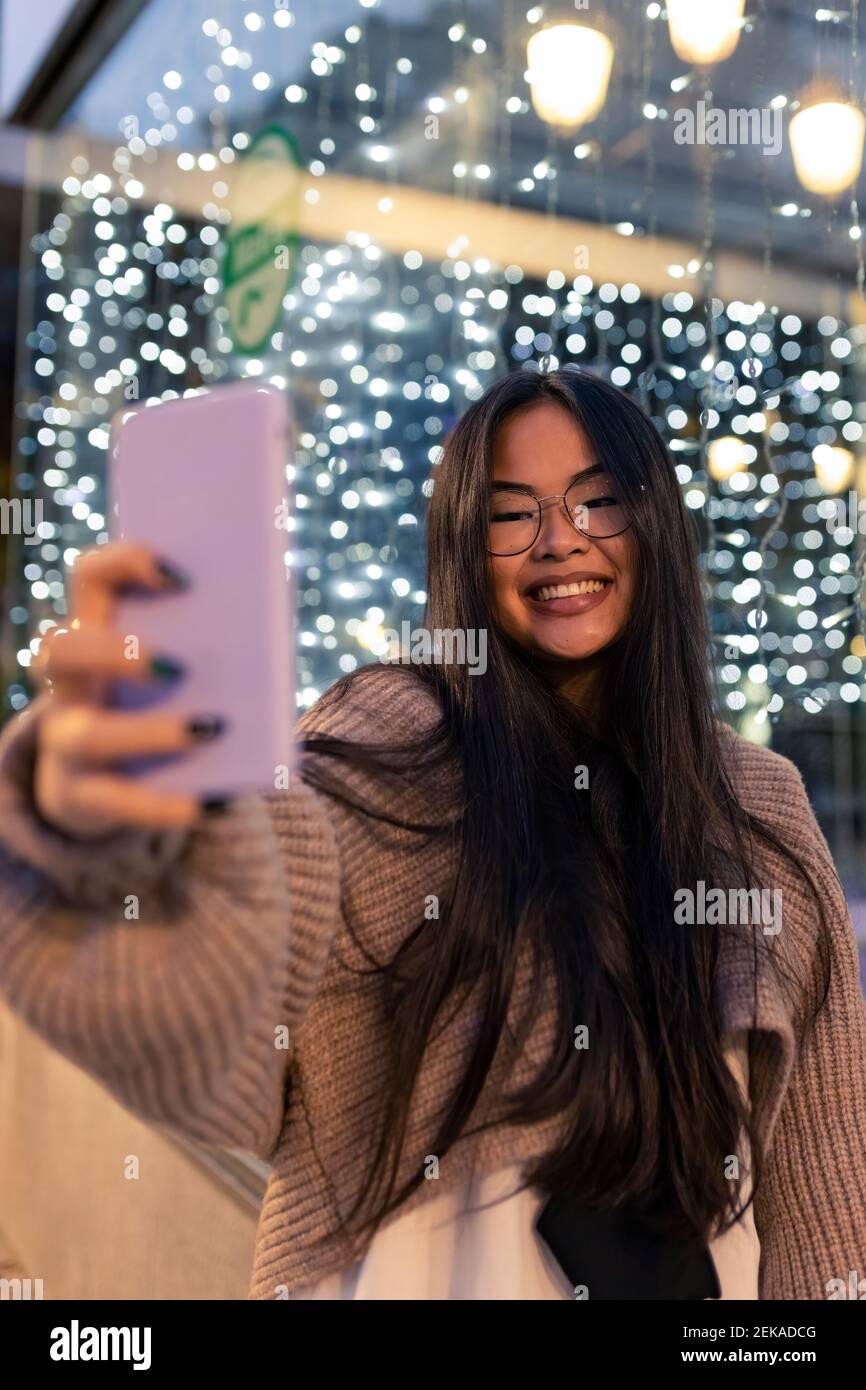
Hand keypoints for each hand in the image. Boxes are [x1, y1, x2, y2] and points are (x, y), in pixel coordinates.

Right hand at [30, 542, 223, 837]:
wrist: (104, 788)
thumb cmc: (156, 709)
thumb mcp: (179, 672)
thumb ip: (208, 645)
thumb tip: (271, 629)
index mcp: (94, 633)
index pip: (90, 579)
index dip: (124, 564)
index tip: (181, 573)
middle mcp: (69, 684)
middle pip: (62, 650)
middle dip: (116, 654)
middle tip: (180, 664)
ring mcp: (65, 742)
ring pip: (85, 735)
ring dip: (151, 732)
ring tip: (211, 728)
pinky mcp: (81, 797)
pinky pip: (115, 802)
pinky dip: (161, 806)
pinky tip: (208, 803)